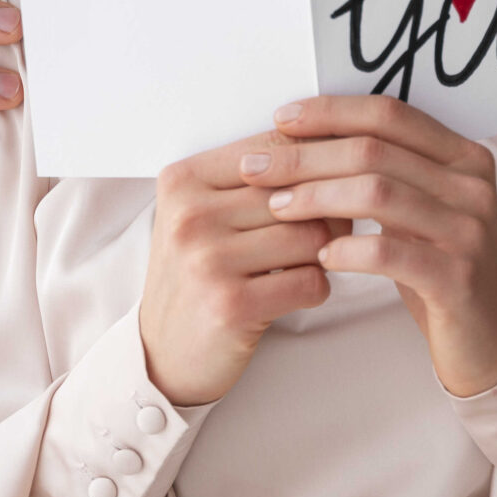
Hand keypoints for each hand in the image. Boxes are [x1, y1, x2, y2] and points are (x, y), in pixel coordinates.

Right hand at [138, 137, 338, 405]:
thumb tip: (333, 144)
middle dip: (328, 212)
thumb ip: (252, 180)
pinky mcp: (231, 304)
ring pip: (311, 236)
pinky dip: (317, 288)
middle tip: (331, 230)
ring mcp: (208, 260)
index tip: (328, 184)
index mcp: (183, 180)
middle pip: (299, 192)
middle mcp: (190, 215)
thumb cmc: (194, 275)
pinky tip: (299, 291)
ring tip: (311, 262)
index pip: (276, 147)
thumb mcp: (203, 214)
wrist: (162, 352)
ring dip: (325, 253)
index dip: (316, 165)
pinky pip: (310, 281)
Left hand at [242, 96, 496, 399]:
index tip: (280, 119)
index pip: (389, 114)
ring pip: (379, 193)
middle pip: (375, 150)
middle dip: (306, 156)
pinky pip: (390, 252)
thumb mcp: (418, 210)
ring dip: (317, 197)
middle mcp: (472, 185)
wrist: (488, 338)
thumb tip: (304, 137)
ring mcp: (469, 230)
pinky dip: (347, 249)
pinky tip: (320, 256)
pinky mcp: (458, 277)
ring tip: (278, 209)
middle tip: (256, 170)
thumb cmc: (439, 267)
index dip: (331, 112)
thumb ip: (384, 172)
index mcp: (463, 156)